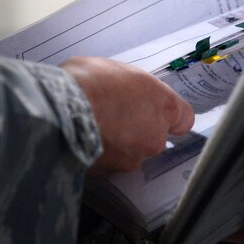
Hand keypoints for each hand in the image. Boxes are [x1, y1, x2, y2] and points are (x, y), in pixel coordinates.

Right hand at [60, 56, 194, 173]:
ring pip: (129, 152)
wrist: (60, 111)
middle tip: (112, 115)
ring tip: (92, 127)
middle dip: (136, 130)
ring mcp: (133, 158)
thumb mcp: (114, 68)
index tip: (156, 113)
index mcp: (162, 104)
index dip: (169, 117)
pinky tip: (82, 140)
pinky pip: (108, 163)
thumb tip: (121, 90)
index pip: (183, 118)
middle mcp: (154, 135)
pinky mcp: (111, 174)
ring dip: (116, 144)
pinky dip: (98, 155)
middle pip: (153, 137)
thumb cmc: (87, 82)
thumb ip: (128, 87)